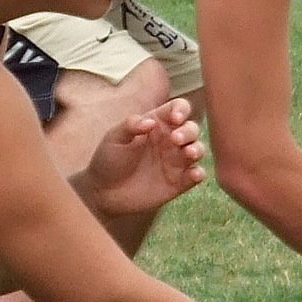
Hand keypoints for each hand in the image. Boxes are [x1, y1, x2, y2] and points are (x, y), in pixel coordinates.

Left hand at [84, 97, 205, 217]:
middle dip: (189, 131)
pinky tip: (194, 175)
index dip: (181, 109)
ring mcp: (176, 162)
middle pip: (192, 128)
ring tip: (188, 153)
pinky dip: (199, 174)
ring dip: (197, 149)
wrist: (103, 193)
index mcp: (157, 124)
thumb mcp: (114, 138)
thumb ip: (130, 126)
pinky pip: (196, 175)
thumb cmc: (108, 160)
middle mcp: (170, 140)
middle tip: (175, 139)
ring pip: (198, 149)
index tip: (175, 118)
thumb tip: (150, 121)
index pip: (178, 109)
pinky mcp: (178, 182)